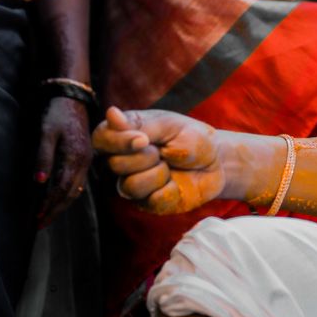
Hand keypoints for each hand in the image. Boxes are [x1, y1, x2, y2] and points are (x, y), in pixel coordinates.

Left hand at [34, 97, 92, 227]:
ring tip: (47, 215)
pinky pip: (78, 182)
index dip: (49, 205)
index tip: (37, 217)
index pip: (62, 189)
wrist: (72, 97)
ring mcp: (86, 159)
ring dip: (62, 204)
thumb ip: (43, 157)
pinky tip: (59, 198)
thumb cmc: (56, 113)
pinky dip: (68, 194)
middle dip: (55, 210)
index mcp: (75, 157)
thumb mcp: (46, 133)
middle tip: (40, 224)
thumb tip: (40, 182)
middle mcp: (84, 161)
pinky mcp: (85, 157)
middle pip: (70, 194)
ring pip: (76, 190)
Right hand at [92, 105, 225, 214]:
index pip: (100, 139)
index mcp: (124, 135)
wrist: (217, 161)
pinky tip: (177, 183)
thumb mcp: (168, 125)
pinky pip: (151, 201)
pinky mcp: (148, 203)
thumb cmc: (191, 137)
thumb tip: (110, 113)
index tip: (143, 139)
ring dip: (158, 174)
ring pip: (129, 186)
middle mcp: (123, 161)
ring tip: (170, 166)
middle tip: (164, 150)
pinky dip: (170, 189)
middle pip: (115, 165)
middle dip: (146, 157)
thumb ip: (139, 124)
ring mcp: (134, 184)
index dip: (117, 141)